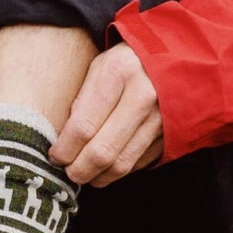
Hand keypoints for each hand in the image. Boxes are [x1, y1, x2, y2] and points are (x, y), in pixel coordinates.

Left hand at [49, 41, 163, 185]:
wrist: (178, 56)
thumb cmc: (127, 61)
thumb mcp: (99, 66)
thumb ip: (82, 99)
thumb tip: (64, 139)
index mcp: (118, 72)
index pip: (83, 125)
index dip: (65, 149)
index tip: (54, 157)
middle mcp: (143, 96)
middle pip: (102, 151)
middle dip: (79, 170)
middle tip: (67, 173)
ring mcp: (161, 117)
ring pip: (121, 163)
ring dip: (98, 177)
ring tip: (84, 175)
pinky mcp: (171, 134)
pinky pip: (138, 163)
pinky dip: (119, 171)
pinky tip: (107, 167)